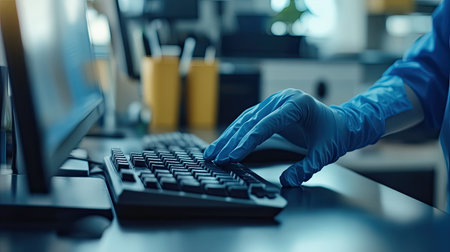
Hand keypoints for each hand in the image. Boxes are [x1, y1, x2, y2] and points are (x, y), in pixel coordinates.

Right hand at [203, 89, 349, 185]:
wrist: (340, 123)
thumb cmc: (334, 134)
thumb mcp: (324, 153)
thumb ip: (306, 168)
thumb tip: (287, 181)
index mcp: (296, 104)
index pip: (266, 124)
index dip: (248, 142)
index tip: (233, 156)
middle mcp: (282, 100)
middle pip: (250, 121)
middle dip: (231, 141)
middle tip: (216, 158)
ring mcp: (274, 103)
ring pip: (245, 120)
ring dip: (227, 137)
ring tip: (212, 153)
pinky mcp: (269, 110)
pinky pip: (248, 122)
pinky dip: (235, 134)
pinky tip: (223, 145)